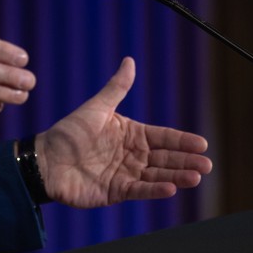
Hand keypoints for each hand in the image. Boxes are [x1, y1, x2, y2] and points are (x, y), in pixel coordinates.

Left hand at [34, 57, 211, 207]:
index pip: (163, 137)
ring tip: (196, 177)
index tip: (202, 144)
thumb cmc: (68, 133)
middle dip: (186, 161)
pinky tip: (171, 188)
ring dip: (177, 176)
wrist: (45, 160)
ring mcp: (125, 174)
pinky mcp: (116, 191)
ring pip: (157, 175)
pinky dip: (155, 190)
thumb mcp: (96, 108)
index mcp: (130, 134)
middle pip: (165, 158)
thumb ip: (116, 88)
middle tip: (207, 165)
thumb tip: (129, 60)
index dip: (182, 141)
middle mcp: (132, 155)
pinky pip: (140, 190)